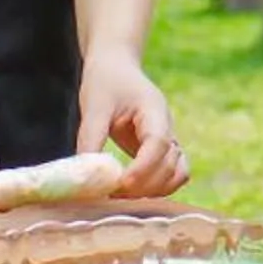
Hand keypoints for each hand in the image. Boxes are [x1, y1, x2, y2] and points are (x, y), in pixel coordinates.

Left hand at [78, 51, 190, 197]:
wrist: (117, 66)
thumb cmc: (106, 81)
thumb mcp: (94, 104)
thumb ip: (91, 137)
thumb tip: (85, 176)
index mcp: (154, 110)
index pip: (158, 143)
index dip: (144, 167)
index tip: (122, 184)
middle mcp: (167, 128)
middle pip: (171, 164)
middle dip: (145, 184)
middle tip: (112, 194)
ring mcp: (168, 140)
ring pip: (177, 174)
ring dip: (154, 190)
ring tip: (120, 196)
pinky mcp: (160, 152)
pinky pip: (171, 176)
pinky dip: (157, 189)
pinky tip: (129, 193)